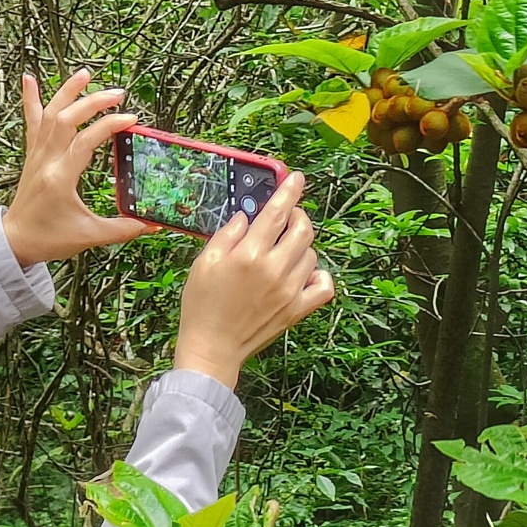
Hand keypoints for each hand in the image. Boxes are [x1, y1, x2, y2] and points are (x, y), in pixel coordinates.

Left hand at [2, 69, 158, 268]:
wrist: (15, 242)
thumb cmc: (50, 239)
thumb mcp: (89, 236)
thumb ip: (123, 228)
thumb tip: (154, 224)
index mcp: (60, 178)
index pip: (86, 142)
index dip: (109, 126)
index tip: (131, 119)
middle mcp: (46, 161)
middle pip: (66, 120)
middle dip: (93, 102)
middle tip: (118, 94)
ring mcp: (37, 155)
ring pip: (49, 115)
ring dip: (67, 92)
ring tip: (86, 73)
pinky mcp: (33, 155)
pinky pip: (32, 122)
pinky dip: (31, 99)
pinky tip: (29, 78)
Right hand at [173, 173, 333, 388]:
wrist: (212, 348)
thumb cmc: (203, 305)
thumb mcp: (204, 262)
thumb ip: (228, 234)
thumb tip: (247, 216)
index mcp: (249, 255)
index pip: (278, 213)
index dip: (289, 191)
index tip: (297, 179)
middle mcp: (274, 270)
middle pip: (303, 230)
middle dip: (297, 216)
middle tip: (286, 219)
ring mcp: (289, 291)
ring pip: (312, 254)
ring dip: (301, 246)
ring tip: (282, 252)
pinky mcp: (297, 310)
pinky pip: (324, 285)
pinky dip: (318, 275)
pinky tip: (303, 274)